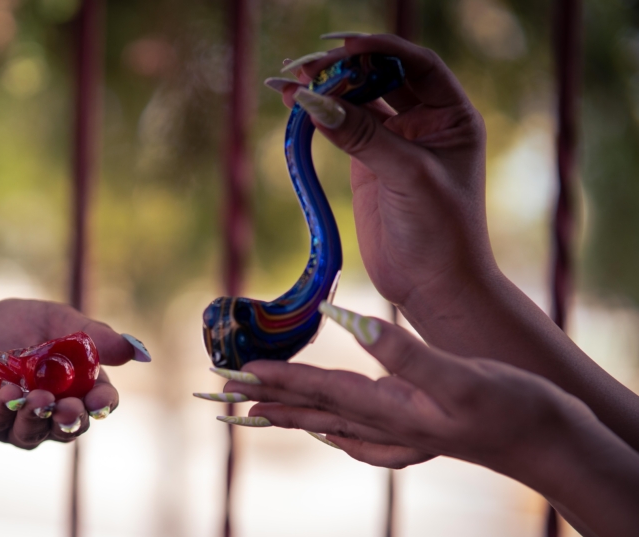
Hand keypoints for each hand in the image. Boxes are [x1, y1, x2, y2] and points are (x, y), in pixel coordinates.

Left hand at [0, 299, 147, 448]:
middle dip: (73, 419)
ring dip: (38, 417)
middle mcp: (52, 410)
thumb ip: (93, 335)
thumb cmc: (12, 328)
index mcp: (76, 385)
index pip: (100, 403)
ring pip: (36, 433)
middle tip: (69, 407)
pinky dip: (4, 410)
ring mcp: (19, 422)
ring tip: (38, 399)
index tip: (100, 398)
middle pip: (71, 427)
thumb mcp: (54, 319)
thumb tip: (139, 352)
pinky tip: (7, 393)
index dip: (104, 403)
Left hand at [218, 304, 591, 474]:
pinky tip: (329, 434)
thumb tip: (351, 321)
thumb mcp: (458, 376)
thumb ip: (403, 353)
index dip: (276, 377)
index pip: (319, 389)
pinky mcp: (417, 433)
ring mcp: (400, 433)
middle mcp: (386, 425)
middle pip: (312, 410)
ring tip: (253, 413)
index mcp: (389, 408)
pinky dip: (334, 432)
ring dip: (289, 415)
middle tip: (219, 396)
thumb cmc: (510, 408)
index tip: (236, 370)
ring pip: (330, 422)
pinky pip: (359, 436)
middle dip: (264, 400)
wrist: (550, 445)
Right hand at [278, 35, 494, 314]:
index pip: (414, 64)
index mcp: (451, 115)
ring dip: (324, 90)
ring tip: (288, 83)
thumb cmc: (441, 231)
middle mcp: (424, 121)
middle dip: (342, 69)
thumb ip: (361, 136)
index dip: (379, 50)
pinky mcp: (367, 164)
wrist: (433, 286)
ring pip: (355, 101)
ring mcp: (393, 141)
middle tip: (304, 68)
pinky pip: (340, 129)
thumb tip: (313, 101)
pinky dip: (317, 117)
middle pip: (379, 77)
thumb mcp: (407, 176)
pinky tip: (293, 106)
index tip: (342, 47)